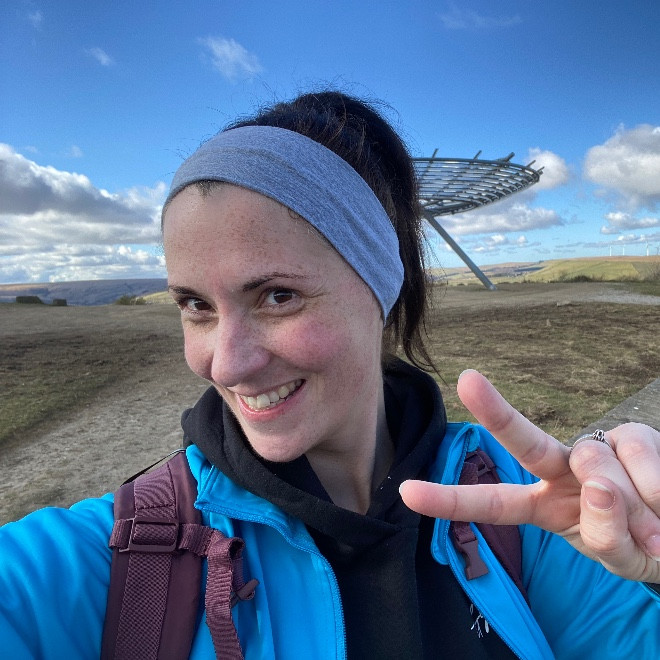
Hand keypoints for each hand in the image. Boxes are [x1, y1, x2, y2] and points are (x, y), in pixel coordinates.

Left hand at [399, 369, 659, 583]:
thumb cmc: (644, 543)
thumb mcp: (622, 556)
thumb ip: (609, 538)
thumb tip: (602, 489)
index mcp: (544, 505)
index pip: (494, 503)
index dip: (451, 500)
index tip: (407, 492)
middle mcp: (561, 471)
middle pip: (524, 442)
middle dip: (494, 413)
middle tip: (467, 381)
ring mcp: (595, 450)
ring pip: (595, 462)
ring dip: (628, 503)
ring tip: (650, 522)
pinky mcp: (631, 435)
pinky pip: (637, 455)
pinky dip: (655, 487)